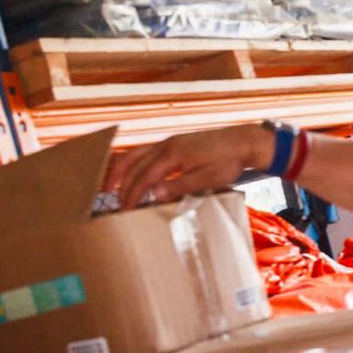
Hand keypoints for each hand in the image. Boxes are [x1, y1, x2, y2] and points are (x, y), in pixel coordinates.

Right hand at [106, 123, 272, 209]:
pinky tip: (131, 172)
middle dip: (123, 185)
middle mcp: (167, 144)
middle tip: (117, 205)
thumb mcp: (208, 179)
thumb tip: (155, 195)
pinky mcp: (174, 142)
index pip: (145, 176)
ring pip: (136, 154)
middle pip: (135, 164)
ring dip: (121, 170)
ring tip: (110, 186)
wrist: (242, 142)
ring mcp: (169, 141)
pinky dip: (133, 162)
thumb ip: (180, 186)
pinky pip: (145, 151)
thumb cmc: (228, 162)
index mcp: (173, 154)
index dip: (133, 194)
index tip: (125, 210)